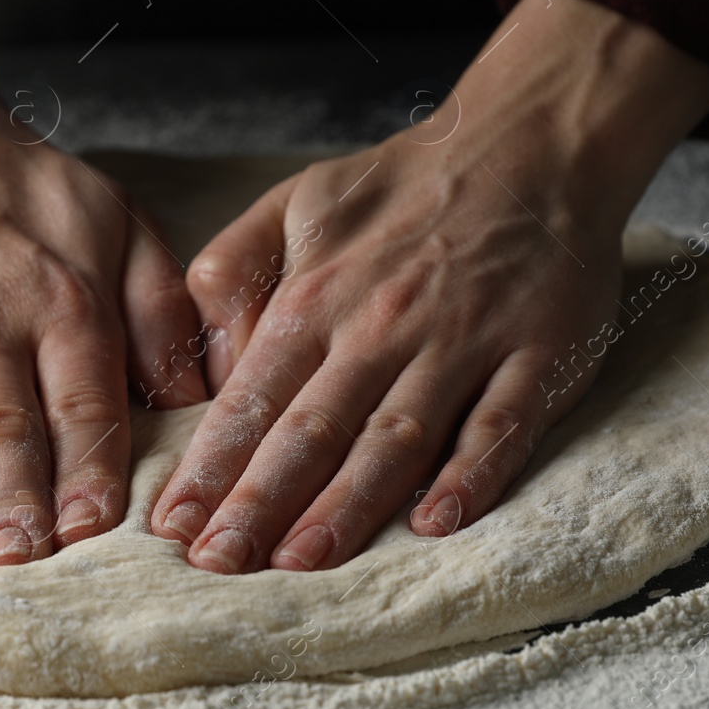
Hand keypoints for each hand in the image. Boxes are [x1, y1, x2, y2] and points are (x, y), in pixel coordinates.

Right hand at [0, 0, 205, 563]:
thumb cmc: (31, 194)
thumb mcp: (122, 227)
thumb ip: (163, 311)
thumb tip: (198, 398)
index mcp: (65, 303)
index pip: (82, 401)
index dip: (89, 468)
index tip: (94, 530)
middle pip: (1, 426)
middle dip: (12, 501)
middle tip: (18, 566)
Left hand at [150, 0, 708, 572]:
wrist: (533, 144)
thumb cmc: (405, 187)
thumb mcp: (295, 201)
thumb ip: (233, 270)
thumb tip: (202, 361)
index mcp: (317, 295)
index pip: (251, 397)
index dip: (210, 466)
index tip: (171, 526)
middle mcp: (381, 325)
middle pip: (312, 429)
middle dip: (259, 501)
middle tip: (217, 564)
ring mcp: (463, 342)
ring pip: (397, 437)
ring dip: (348, 503)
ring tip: (302, 560)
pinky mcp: (537, 355)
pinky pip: (501, 425)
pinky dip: (471, 475)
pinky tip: (438, 523)